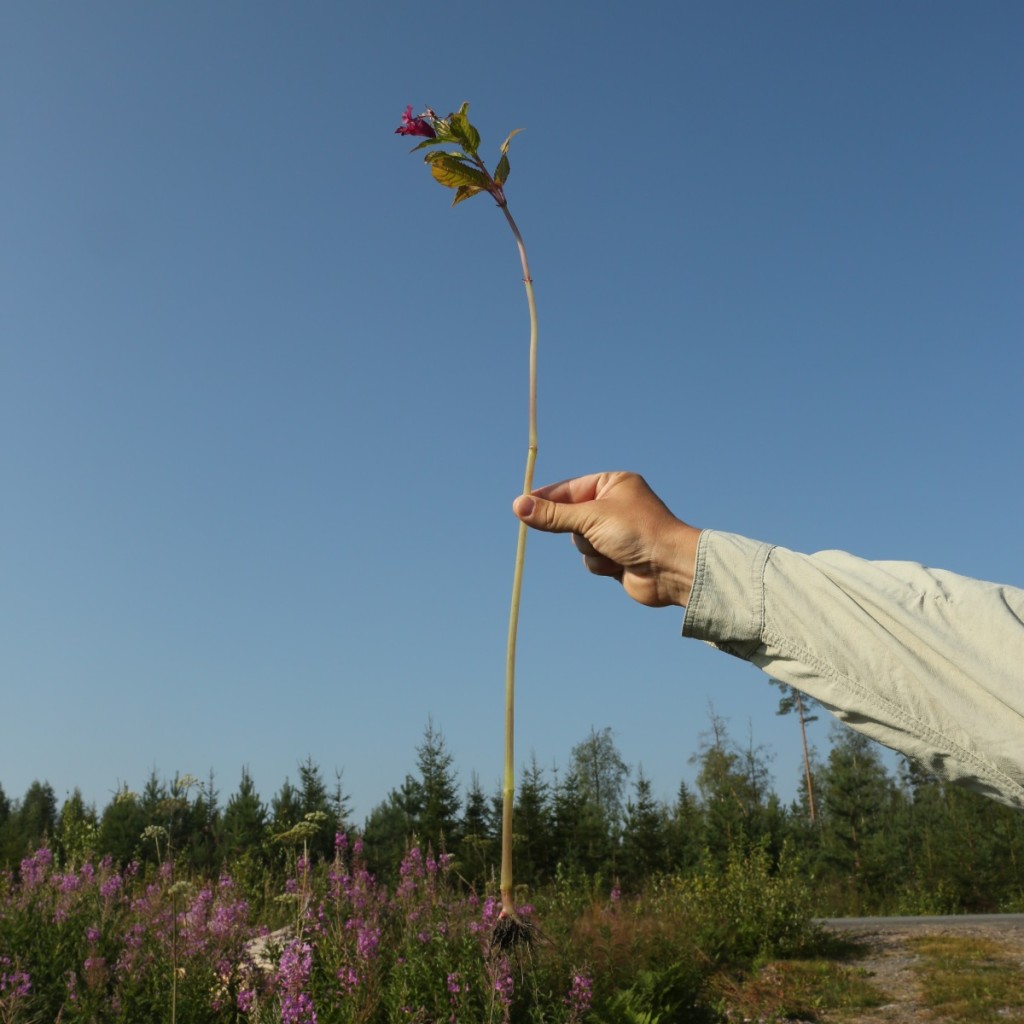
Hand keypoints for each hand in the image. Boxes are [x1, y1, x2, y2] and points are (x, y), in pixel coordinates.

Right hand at [513, 471, 699, 607]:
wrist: (670, 568)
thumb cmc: (638, 532)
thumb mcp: (590, 518)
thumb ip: (554, 515)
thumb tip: (519, 506)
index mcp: (614, 484)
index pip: (569, 489)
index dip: (546, 498)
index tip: (522, 505)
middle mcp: (615, 505)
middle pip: (571, 518)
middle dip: (579, 530)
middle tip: (583, 532)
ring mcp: (616, 532)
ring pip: (579, 542)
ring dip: (592, 550)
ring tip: (614, 550)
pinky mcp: (617, 556)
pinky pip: (591, 560)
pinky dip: (601, 564)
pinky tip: (620, 564)